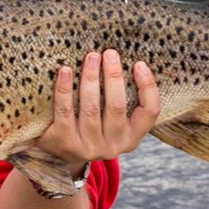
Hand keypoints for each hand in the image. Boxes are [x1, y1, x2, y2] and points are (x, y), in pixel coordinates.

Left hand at [36, 50, 159, 172]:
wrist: (59, 154)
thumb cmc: (90, 126)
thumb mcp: (111, 121)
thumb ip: (120, 98)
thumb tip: (119, 60)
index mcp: (131, 137)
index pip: (149, 112)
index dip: (148, 87)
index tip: (139, 64)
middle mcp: (113, 145)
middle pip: (117, 106)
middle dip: (114, 76)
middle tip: (109, 53)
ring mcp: (89, 146)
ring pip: (91, 108)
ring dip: (90, 78)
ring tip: (91, 57)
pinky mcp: (65, 142)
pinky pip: (65, 111)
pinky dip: (65, 89)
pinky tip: (65, 71)